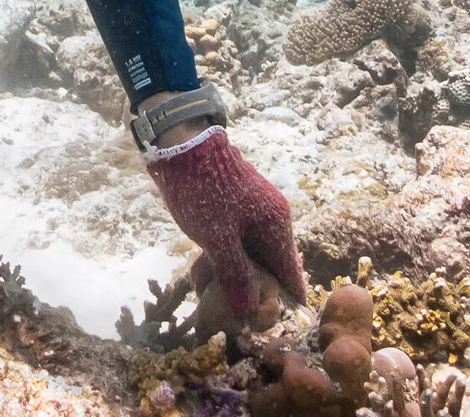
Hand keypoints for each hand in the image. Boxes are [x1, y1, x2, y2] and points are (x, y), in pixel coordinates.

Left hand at [145, 128, 306, 312]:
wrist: (179, 144)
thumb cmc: (203, 190)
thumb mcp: (218, 238)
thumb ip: (236, 275)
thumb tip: (248, 311)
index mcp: (276, 224)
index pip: (290, 273)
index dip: (283, 301)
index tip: (269, 325)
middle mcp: (270, 218)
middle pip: (267, 266)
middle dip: (249, 290)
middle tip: (229, 313)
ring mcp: (250, 212)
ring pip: (246, 255)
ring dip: (229, 274)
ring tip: (208, 292)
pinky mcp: (231, 209)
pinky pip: (232, 242)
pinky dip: (219, 256)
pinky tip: (201, 272)